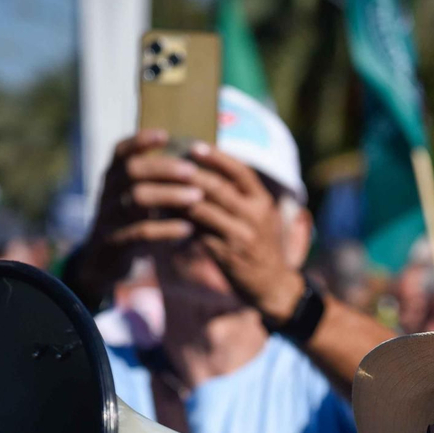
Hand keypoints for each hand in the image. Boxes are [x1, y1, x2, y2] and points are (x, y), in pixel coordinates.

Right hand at [73, 130, 202, 297]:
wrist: (102, 265)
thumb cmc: (130, 224)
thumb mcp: (136, 199)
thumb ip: (154, 181)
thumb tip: (193, 158)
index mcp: (113, 179)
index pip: (120, 152)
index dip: (140, 141)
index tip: (165, 135)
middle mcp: (108, 194)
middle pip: (132, 171)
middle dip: (163, 168)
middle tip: (192, 171)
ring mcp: (110, 219)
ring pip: (137, 199)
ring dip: (170, 195)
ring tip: (197, 197)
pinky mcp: (117, 244)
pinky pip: (141, 233)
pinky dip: (166, 229)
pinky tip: (188, 228)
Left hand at [183, 141, 303, 322]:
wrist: (273, 285)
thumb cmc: (263, 246)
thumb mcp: (263, 217)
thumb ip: (244, 197)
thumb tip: (211, 171)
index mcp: (263, 202)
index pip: (241, 172)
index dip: (217, 157)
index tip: (195, 146)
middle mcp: (254, 216)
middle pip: (218, 187)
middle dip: (191, 175)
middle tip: (168, 164)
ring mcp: (240, 235)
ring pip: (203, 209)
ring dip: (180, 198)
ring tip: (161, 187)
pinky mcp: (226, 254)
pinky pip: (198, 232)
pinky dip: (181, 221)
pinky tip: (166, 214)